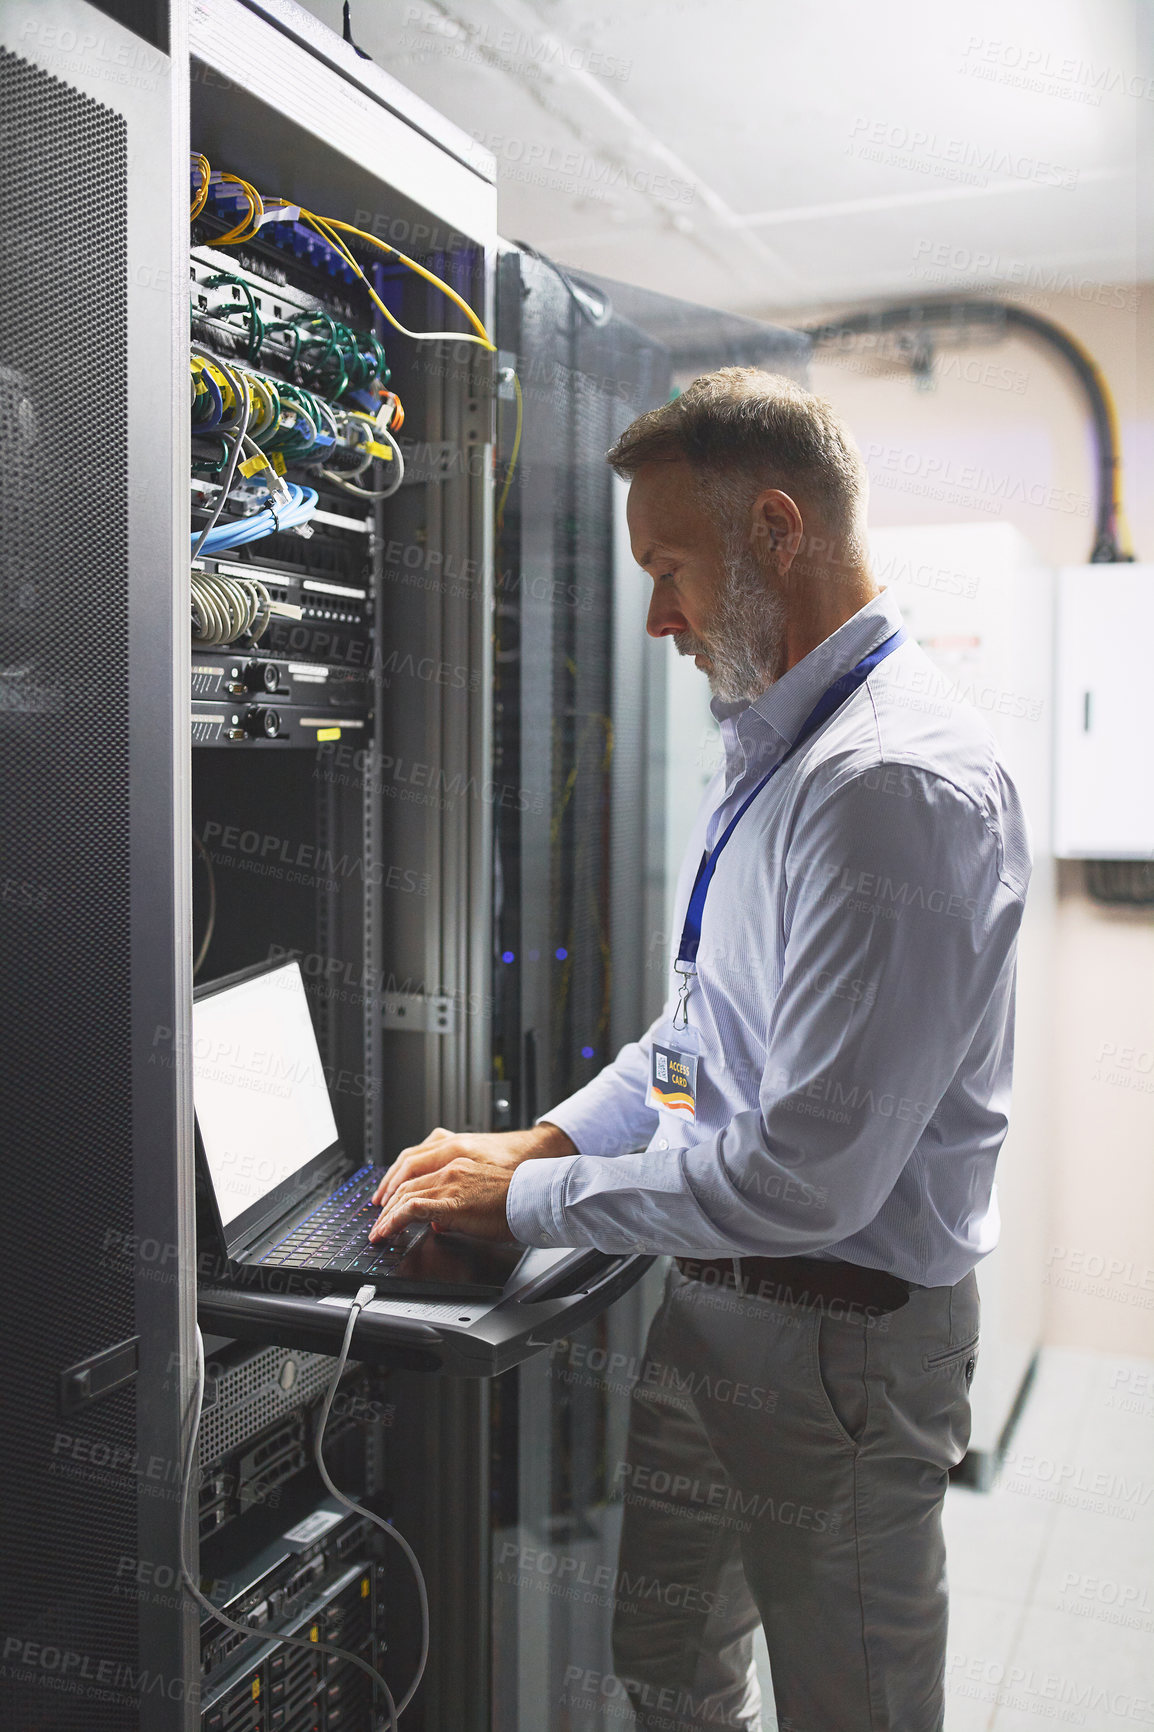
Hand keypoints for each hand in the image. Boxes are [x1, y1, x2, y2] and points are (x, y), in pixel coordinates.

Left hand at [369, 1123, 573, 1242]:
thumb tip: (437, 1222)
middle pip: (406, 1184)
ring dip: (387, 1216)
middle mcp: (450, 1168)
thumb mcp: (479, 1198)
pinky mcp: (452, 1200)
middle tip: (377, 1222)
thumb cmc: (515, 1200)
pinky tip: (388, 1231)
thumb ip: (455, 1206)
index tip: (386, 1207)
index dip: (396, 1191)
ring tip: (378, 1232)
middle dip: (386, 1205)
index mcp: (457, 1163)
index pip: (416, 1174)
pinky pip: (414, 1208)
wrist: (534, 1198)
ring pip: (406, 1195)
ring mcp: (450, 1182)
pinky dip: (396, 1220)